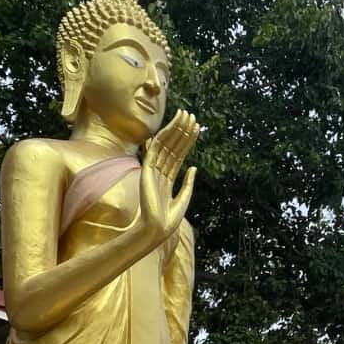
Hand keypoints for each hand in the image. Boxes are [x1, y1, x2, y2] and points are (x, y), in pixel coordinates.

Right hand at [139, 110, 198, 246]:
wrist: (157, 228)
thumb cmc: (169, 219)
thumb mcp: (184, 198)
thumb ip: (188, 183)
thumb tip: (194, 167)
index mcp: (168, 178)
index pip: (179, 155)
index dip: (187, 141)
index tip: (196, 127)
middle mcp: (160, 171)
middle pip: (172, 146)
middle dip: (182, 130)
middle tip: (191, 115)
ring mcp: (153, 170)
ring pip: (165, 145)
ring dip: (176, 129)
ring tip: (185, 115)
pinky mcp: (147, 170)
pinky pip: (156, 149)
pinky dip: (164, 137)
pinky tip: (172, 127)